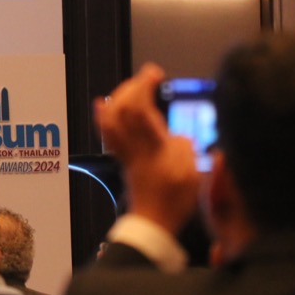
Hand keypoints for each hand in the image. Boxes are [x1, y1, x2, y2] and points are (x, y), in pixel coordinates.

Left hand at [93, 63, 199, 235]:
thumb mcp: (192, 172)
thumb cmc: (176, 199)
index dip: (143, 86)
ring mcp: (125, 151)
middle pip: (122, 110)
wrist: (154, 221)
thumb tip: (172, 134)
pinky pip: (107, 131)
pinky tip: (102, 102)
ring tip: (132, 86)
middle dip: (132, 87)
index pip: (140, 109)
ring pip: (112, 118)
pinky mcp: (121, 157)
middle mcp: (135, 146)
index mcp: (154, 148)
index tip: (153, 72)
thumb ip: (183, 145)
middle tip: (146, 77)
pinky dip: (104, 114)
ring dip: (120, 97)